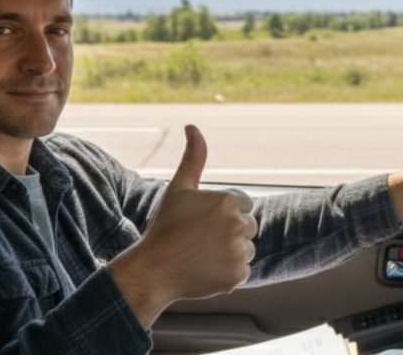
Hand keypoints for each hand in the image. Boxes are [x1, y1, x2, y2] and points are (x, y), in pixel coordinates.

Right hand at [108, 125, 257, 328]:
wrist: (154, 269)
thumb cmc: (166, 226)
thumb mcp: (178, 188)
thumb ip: (193, 156)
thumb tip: (192, 126)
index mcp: (227, 201)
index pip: (243, 205)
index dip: (222, 213)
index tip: (203, 221)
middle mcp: (238, 225)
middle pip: (248, 226)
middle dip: (230, 231)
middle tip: (201, 239)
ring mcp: (239, 252)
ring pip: (247, 248)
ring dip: (231, 251)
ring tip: (202, 254)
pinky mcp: (239, 276)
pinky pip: (243, 270)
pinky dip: (228, 271)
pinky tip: (206, 268)